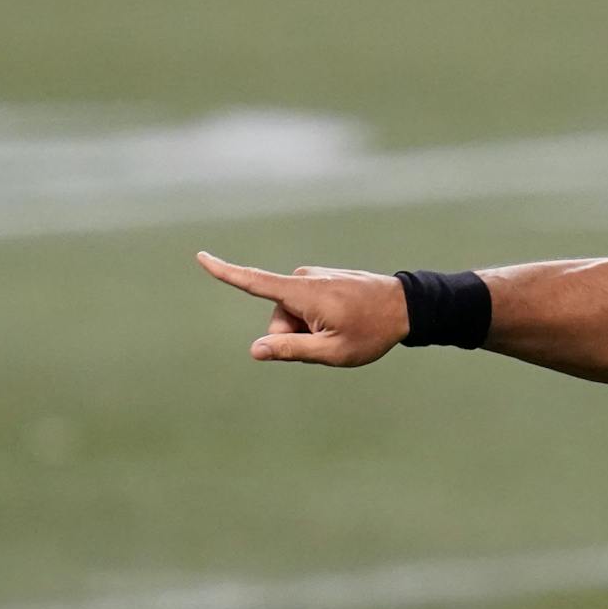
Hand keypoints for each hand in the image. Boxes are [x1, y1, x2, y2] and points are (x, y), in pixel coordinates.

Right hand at [195, 252, 408, 365]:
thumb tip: (255, 350)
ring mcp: (313, 277)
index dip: (225, 272)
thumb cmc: (372, 331)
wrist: (406, 307)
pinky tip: (344, 320)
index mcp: (303, 292)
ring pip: (292, 315)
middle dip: (295, 336)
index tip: (201, 257)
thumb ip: (291, 350)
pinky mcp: (321, 279)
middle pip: (278, 319)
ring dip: (310, 329)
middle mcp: (304, 278)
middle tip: (332, 339)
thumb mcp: (332, 351)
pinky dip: (318, 320)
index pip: (255, 282)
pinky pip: (306, 307)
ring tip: (343, 328)